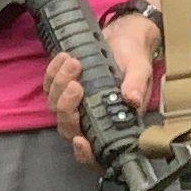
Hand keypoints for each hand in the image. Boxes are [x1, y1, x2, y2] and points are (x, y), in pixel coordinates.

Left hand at [47, 19, 156, 169]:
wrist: (124, 37)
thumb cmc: (135, 57)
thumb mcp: (140, 69)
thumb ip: (136, 84)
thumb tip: (131, 99)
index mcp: (114, 121)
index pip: (96, 150)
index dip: (85, 153)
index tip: (80, 141)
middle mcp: (92, 117)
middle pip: (69, 127)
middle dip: (67, 108)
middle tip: (76, 85)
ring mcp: (76, 104)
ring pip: (55, 107)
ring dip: (59, 85)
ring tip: (73, 63)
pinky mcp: (64, 88)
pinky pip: (50, 86)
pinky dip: (52, 73)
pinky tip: (63, 58)